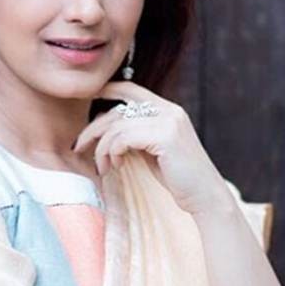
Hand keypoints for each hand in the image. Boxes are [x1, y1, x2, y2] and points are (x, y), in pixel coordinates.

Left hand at [73, 81, 232, 215]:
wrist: (206, 197)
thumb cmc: (178, 178)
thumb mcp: (153, 150)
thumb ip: (136, 135)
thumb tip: (107, 131)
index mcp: (168, 110)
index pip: (131, 88)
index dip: (106, 90)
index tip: (87, 99)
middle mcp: (169, 111)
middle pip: (117, 109)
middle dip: (93, 129)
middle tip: (78, 147)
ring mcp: (168, 121)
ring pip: (117, 125)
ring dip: (101, 148)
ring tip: (103, 167)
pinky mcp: (165, 136)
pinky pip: (123, 138)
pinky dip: (112, 152)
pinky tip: (115, 166)